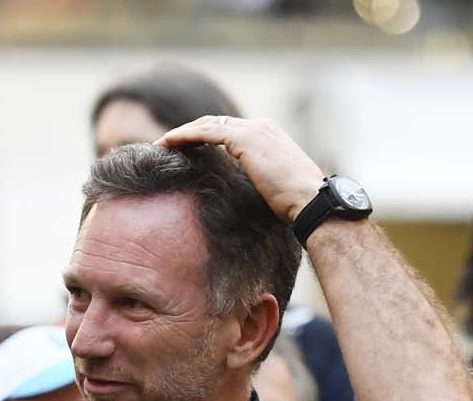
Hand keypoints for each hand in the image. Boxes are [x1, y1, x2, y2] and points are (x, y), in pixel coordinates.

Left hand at [158, 116, 325, 223]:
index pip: (229, 130)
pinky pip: (205, 132)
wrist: (312, 201)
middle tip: (166, 145)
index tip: (186, 150)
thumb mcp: (273, 189)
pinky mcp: (244, 139)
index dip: (205, 137)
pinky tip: (166, 143)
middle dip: (190, 132)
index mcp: (269, 136)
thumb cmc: (297, 205)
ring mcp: (253, 130)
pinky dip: (184, 135)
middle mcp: (261, 127)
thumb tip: (240, 198)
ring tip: (160, 145)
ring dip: (181, 133)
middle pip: (215, 122)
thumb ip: (256, 182)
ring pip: (206, 124)